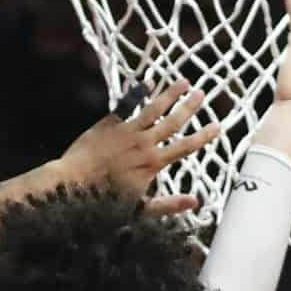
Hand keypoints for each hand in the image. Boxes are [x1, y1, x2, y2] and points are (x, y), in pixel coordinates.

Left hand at [57, 83, 218, 214]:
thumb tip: (195, 202)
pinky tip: (147, 82)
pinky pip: (127, 104)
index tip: (218, 126)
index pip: (185, 147)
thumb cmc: (105, 200)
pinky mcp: (109, 124)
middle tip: (202, 94)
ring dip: (169, 94)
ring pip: (153, 108)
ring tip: (183, 81)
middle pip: (172, 121)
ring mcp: (126, 131)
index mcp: (153, 163)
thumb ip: (169, 204)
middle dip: (189, 107)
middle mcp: (143, 143)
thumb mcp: (141, 209)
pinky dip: (137, 92)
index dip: (203, 136)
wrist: (73, 183)